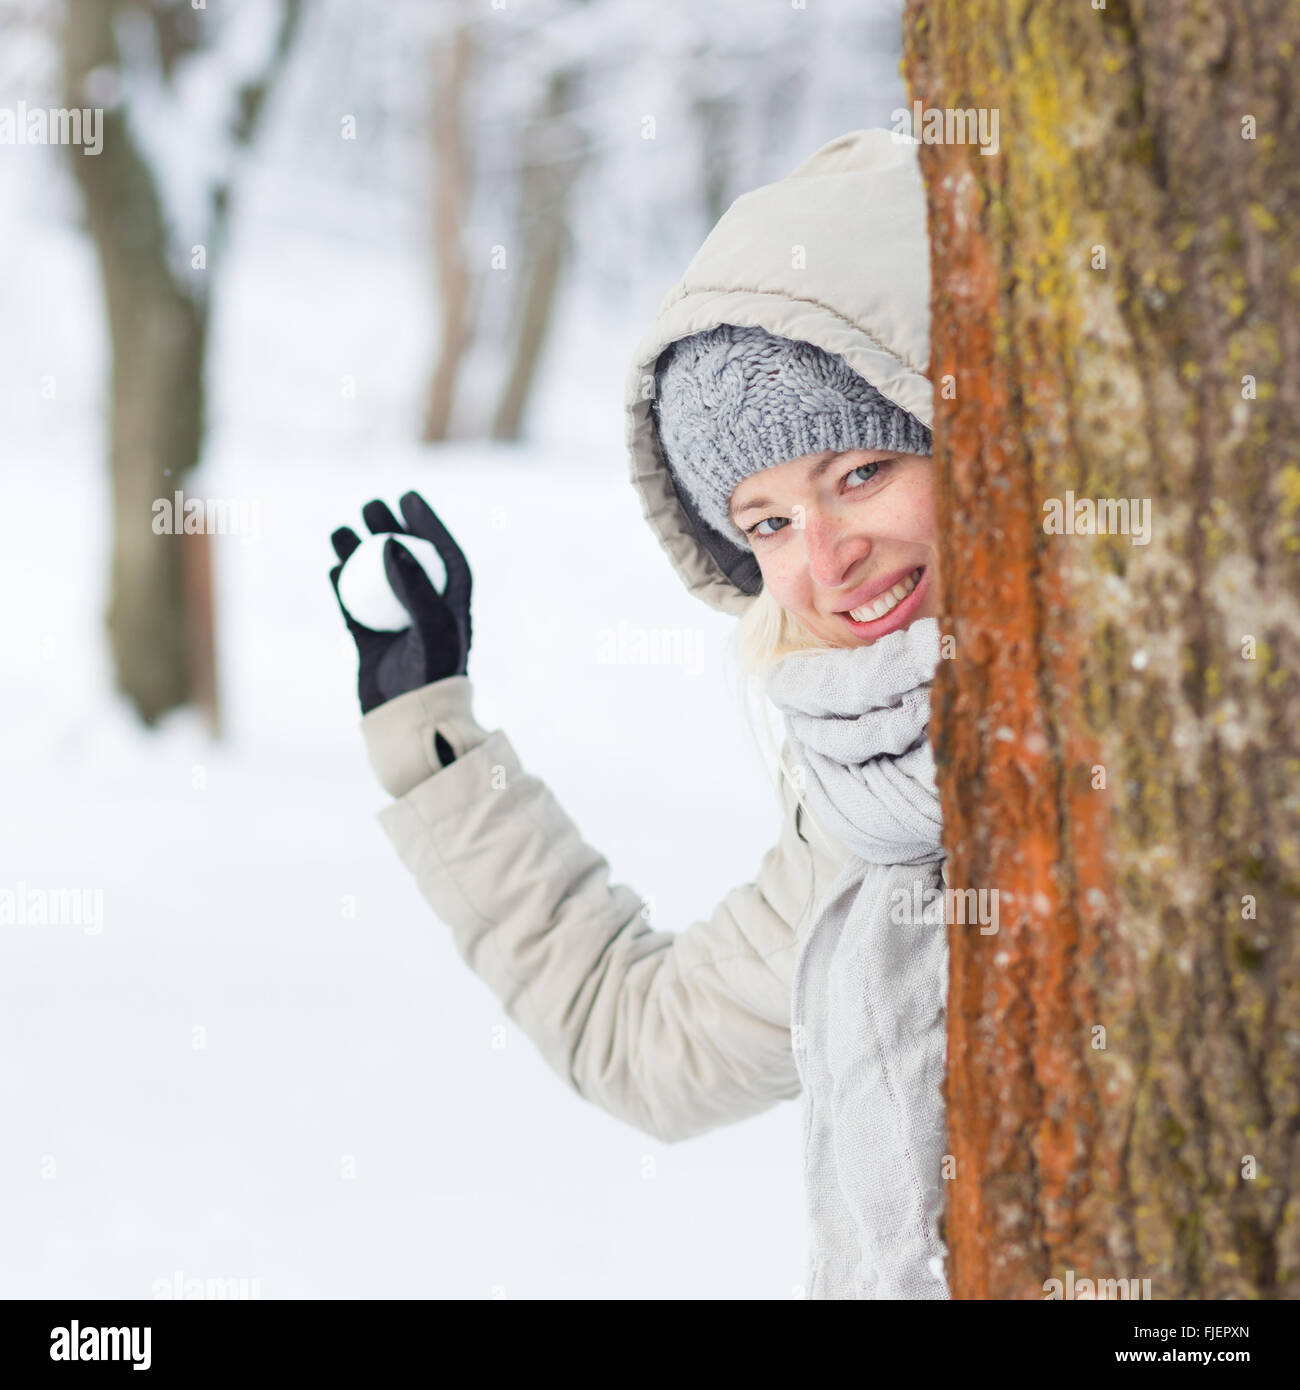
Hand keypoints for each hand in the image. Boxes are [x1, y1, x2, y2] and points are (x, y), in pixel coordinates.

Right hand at [329, 492, 472, 713]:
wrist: (412, 723)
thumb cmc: (433, 675)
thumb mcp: (432, 627)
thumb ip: (415, 586)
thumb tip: (389, 546)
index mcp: (452, 604)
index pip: (443, 553)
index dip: (428, 523)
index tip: (407, 497)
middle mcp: (425, 610)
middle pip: (407, 559)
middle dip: (388, 529)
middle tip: (369, 507)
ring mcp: (398, 625)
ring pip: (375, 579)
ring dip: (358, 554)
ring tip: (340, 531)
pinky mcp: (373, 643)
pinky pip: (355, 607)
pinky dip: (343, 587)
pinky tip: (331, 569)